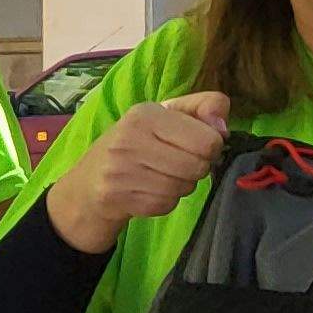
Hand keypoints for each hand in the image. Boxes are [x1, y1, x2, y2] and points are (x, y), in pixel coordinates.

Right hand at [44, 91, 230, 253]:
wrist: (89, 181)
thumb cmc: (138, 142)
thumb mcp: (168, 115)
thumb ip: (204, 108)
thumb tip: (223, 129)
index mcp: (145, 114)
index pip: (207, 140)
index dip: (211, 146)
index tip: (194, 146)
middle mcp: (129, 139)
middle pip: (198, 166)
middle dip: (196, 168)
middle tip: (178, 163)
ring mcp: (120, 170)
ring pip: (183, 187)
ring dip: (181, 185)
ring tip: (161, 176)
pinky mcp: (117, 197)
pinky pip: (166, 204)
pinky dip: (165, 201)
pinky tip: (148, 190)